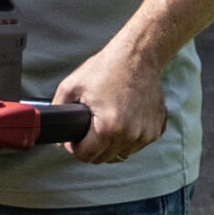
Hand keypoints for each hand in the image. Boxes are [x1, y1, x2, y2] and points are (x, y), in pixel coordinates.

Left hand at [53, 39, 167, 164]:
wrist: (139, 56)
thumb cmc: (106, 68)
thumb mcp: (71, 86)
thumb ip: (58, 110)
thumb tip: (56, 134)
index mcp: (109, 128)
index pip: (86, 156)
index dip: (74, 148)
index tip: (74, 138)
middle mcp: (130, 135)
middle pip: (103, 158)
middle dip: (92, 148)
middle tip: (88, 130)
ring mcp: (146, 133)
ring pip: (120, 154)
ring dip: (110, 145)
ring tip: (106, 124)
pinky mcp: (156, 129)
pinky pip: (136, 145)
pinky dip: (128, 138)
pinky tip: (123, 121)